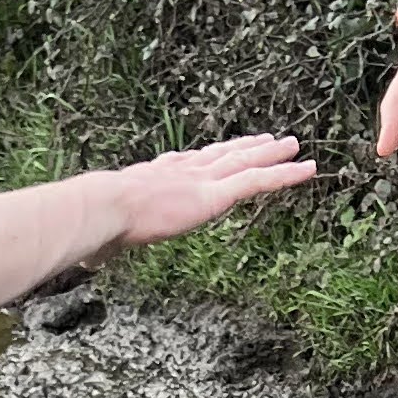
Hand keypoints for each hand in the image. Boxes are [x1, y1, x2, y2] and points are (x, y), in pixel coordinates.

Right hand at [106, 132, 319, 248]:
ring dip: (271, 153)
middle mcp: (183, 171)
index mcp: (155, 178)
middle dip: (244, 147)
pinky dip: (285, 174)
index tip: (214, 152)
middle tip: (263, 138)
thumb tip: (90, 259)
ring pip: (246, 162)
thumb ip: (106, 243)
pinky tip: (307, 169)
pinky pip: (259, 181)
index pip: (187, 164)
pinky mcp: (217, 193)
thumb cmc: (97, 223)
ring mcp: (202, 180)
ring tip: (292, 144)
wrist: (104, 208)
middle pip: (222, 155)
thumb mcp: (103, 234)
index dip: (205, 158)